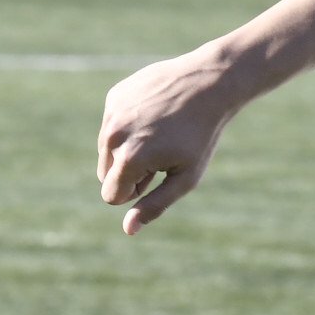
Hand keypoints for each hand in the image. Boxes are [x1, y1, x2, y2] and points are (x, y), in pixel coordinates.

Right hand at [97, 48, 241, 233]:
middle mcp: (113, 135)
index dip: (134, 193)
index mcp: (129, 159)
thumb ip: (155, 204)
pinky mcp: (114, 97)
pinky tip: (155, 115)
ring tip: (160, 137)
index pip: (111, 196)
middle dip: (129, 173)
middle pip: (105, 175)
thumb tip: (128, 230)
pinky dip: (129, 126)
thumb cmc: (201, 136)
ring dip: (127, 151)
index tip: (156, 178)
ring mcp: (111, 114)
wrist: (208, 84)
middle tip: (162, 157)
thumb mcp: (185, 177)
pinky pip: (112, 124)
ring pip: (105, 150)